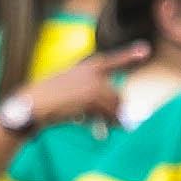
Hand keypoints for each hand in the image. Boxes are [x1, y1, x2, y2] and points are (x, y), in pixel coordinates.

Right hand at [6, 46, 130, 133]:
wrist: (35, 103)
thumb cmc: (50, 100)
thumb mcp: (73, 92)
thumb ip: (95, 101)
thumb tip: (120, 119)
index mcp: (89, 65)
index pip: (114, 60)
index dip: (130, 55)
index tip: (145, 50)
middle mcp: (94, 72)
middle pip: (117, 94)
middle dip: (117, 110)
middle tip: (117, 124)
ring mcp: (94, 83)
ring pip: (115, 105)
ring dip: (112, 119)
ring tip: (103, 128)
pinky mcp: (92, 96)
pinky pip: (107, 114)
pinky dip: (106, 124)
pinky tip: (99, 130)